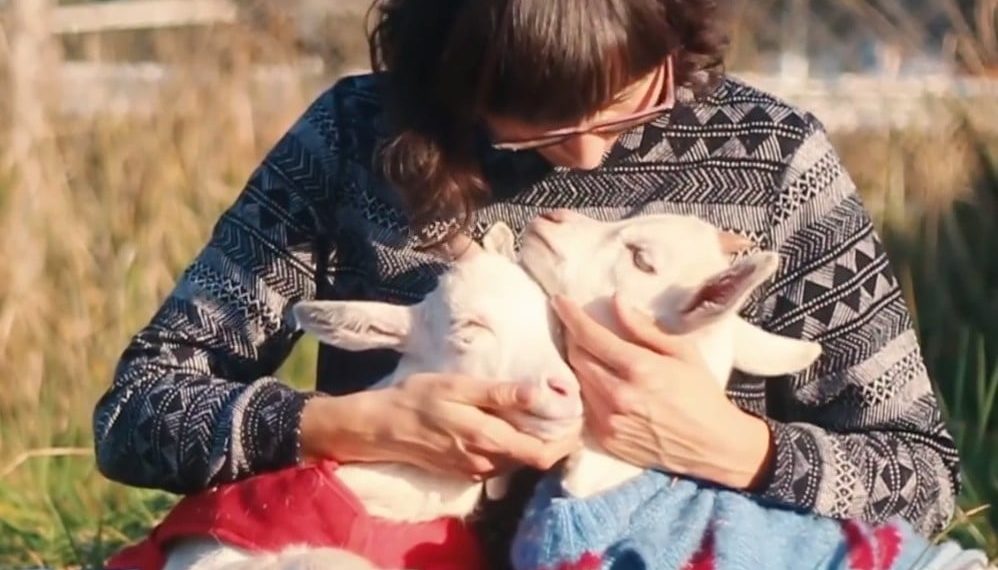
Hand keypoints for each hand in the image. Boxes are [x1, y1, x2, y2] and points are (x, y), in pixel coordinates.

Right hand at [300, 373, 580, 478]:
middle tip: (569, 413)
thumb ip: (499, 393)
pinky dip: (515, 447)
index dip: (567, 440)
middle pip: (536, 460)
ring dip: (536, 443)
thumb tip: (540, 394)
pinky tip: (515, 424)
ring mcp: (476, 470)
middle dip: (557, 440)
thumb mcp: (458, 386)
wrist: (379, 427)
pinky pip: (502, 463)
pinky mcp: (466, 471)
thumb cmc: (417, 398)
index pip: (542, 453)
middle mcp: (486, 461)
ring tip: (547, 414)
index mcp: (488, 438)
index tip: (578, 417)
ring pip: (520, 462)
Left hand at [551, 294, 773, 489]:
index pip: (590, 336)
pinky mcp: (606, 440)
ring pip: (576, 381)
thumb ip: (644, 328)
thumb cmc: (701, 393)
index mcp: (639, 369)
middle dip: (574, 338)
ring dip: (580, 364)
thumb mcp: (682, 351)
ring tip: (592, 355)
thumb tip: (615, 302)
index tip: (560, 301)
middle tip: (581, 328)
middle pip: (576, 357)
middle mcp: (618, 396)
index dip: (571, 315)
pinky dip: (587, 390)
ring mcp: (609, 421)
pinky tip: (600, 384)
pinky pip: (583, 406)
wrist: (713, 445)